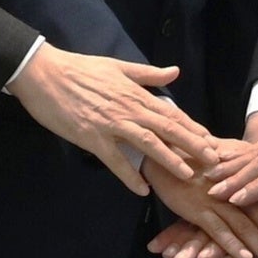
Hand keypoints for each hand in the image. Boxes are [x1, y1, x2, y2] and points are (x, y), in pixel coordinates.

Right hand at [6, 45, 216, 191]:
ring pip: (148, 143)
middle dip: (192, 145)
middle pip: (167, 129)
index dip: (193, 128)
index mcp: (135, 93)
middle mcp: (128, 109)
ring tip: (188, 175)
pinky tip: (142, 190)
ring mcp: (110, 124)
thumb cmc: (80, 68)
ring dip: (169, 160)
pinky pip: (114, 160)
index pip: (171, 112)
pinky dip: (129, 176)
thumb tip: (175, 72)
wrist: (44, 73)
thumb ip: (148, 74)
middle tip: (214, 161)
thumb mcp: (118, 66)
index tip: (211, 140)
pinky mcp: (91, 137)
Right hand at [147, 159, 257, 257]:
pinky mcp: (197, 207)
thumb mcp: (229, 162)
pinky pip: (217, 229)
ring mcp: (217, 199)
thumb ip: (252, 177)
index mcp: (247, 180)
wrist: (165, 149)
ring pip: (247, 226)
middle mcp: (237, 190)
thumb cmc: (198, 159)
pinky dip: (231, 244)